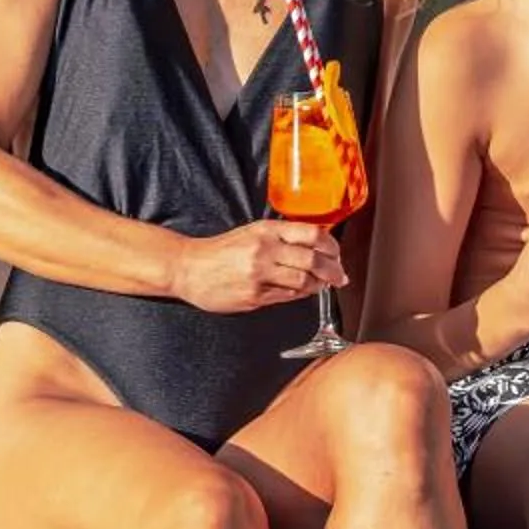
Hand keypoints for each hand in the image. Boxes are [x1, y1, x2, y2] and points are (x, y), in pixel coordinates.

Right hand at [169, 219, 344, 313]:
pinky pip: (287, 297)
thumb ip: (282, 238)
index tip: (337, 253)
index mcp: (267, 231)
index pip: (312, 234)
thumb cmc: (221, 251)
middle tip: (340, 276)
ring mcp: (259, 274)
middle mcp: (265, 250)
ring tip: (323, 285)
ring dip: (319, 285)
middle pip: (313, 260)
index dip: (332, 246)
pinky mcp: (254, 296)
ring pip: (304, 281)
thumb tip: (315, 247)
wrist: (188, 268)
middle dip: (333, 270)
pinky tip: (303, 292)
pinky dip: (300, 295)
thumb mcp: (253, 233)